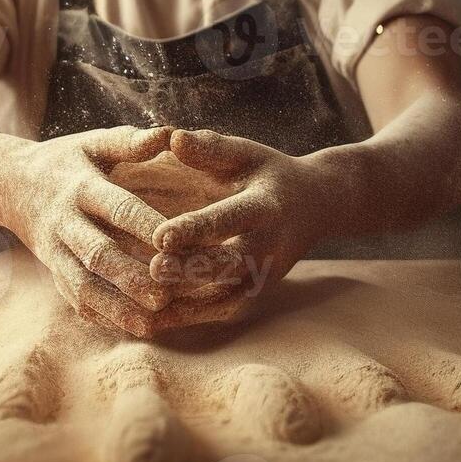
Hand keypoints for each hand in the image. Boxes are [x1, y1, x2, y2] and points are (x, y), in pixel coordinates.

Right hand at [0, 126, 175, 336]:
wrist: (6, 184)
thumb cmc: (65, 160)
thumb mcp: (92, 143)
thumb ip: (130, 142)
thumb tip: (171, 133)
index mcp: (80, 187)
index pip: (116, 207)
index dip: (145, 225)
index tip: (176, 240)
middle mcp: (65, 223)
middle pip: (97, 254)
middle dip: (130, 276)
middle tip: (167, 295)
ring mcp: (54, 253)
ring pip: (82, 286)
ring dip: (116, 307)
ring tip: (152, 323)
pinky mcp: (52, 273)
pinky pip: (75, 300)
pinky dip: (102, 317)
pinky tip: (132, 329)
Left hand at [145, 129, 338, 331]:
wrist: (316, 206)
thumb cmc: (269, 172)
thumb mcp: (246, 152)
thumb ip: (210, 147)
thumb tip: (173, 138)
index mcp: (264, 207)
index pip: (229, 219)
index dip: (195, 228)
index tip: (160, 235)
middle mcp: (268, 246)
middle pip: (229, 265)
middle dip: (191, 271)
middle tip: (152, 271)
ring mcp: (264, 275)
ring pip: (225, 299)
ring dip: (186, 306)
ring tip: (144, 309)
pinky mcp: (256, 294)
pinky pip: (221, 312)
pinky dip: (188, 319)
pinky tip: (151, 323)